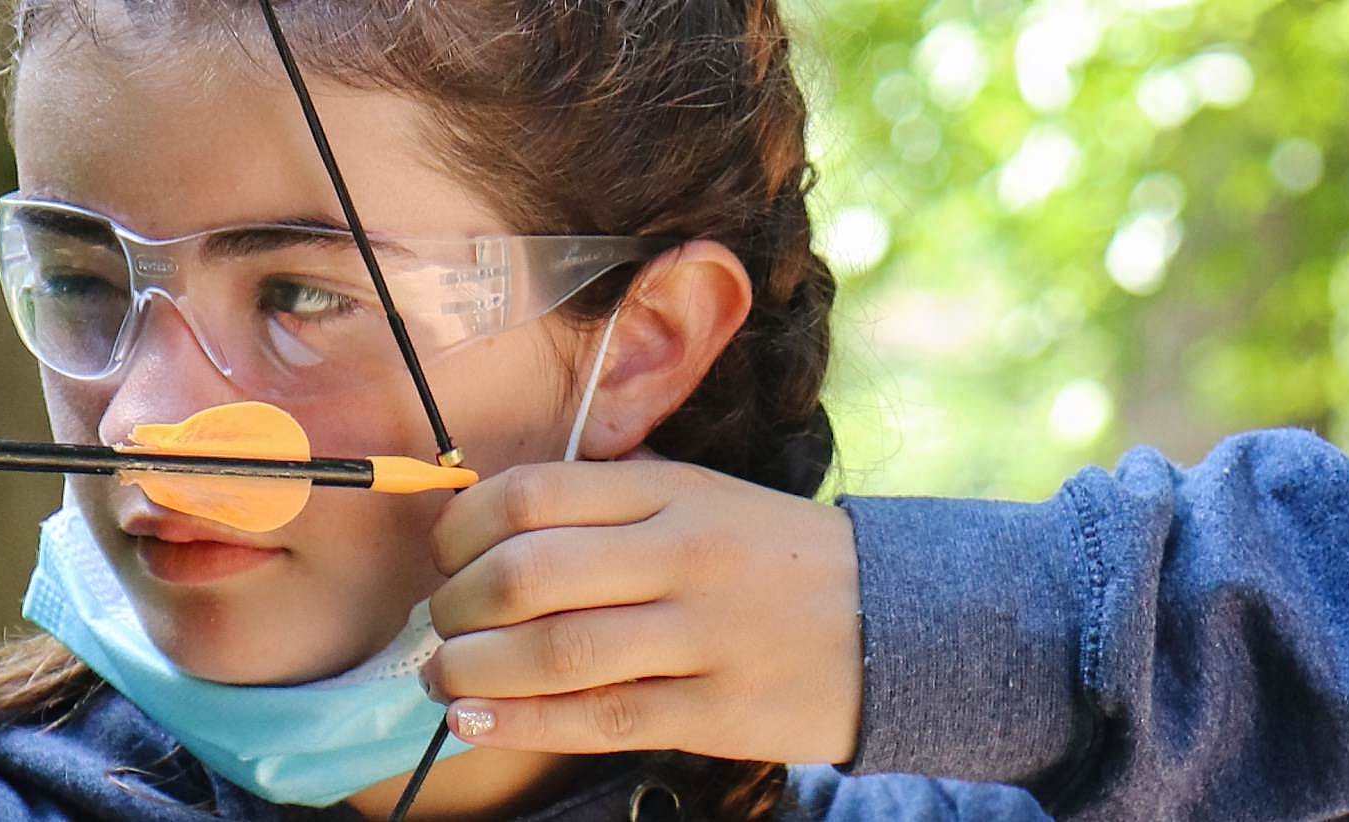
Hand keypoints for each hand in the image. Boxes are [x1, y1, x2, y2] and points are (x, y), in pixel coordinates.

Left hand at [421, 453, 861, 764]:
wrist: (905, 623)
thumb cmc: (777, 560)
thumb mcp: (709, 497)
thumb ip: (616, 497)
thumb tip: (494, 513)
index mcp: (674, 491)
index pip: (532, 493)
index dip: (462, 527)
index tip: (445, 555)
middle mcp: (684, 554)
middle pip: (528, 573)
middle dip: (457, 606)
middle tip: (442, 624)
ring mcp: (704, 635)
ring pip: (553, 652)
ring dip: (473, 671)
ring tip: (446, 678)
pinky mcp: (717, 711)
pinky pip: (598, 718)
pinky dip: (521, 722)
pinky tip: (477, 721)